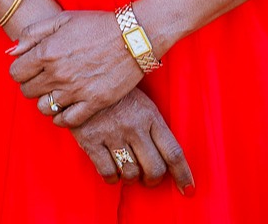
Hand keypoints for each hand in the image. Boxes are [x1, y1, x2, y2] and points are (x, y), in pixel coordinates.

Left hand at [8, 9, 145, 126]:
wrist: (133, 36)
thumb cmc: (96, 25)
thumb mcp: (61, 19)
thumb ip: (32, 34)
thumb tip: (12, 52)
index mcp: (47, 52)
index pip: (16, 73)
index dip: (21, 71)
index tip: (30, 68)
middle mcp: (58, 74)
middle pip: (28, 91)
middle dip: (32, 85)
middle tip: (43, 80)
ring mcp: (76, 90)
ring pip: (44, 108)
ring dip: (46, 101)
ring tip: (55, 93)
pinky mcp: (94, 103)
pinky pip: (67, 120)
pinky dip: (62, 118)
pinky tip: (65, 109)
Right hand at [68, 88, 194, 193]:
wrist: (80, 77)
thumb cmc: (115, 94)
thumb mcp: (141, 103)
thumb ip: (155, 127)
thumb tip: (168, 159)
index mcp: (150, 116)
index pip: (173, 152)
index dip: (183, 175)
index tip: (188, 189)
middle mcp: (133, 126)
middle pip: (155, 168)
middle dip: (153, 180)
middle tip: (148, 179)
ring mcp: (111, 133)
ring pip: (131, 173)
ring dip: (132, 178)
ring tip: (128, 172)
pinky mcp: (90, 139)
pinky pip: (107, 172)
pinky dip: (112, 178)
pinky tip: (112, 172)